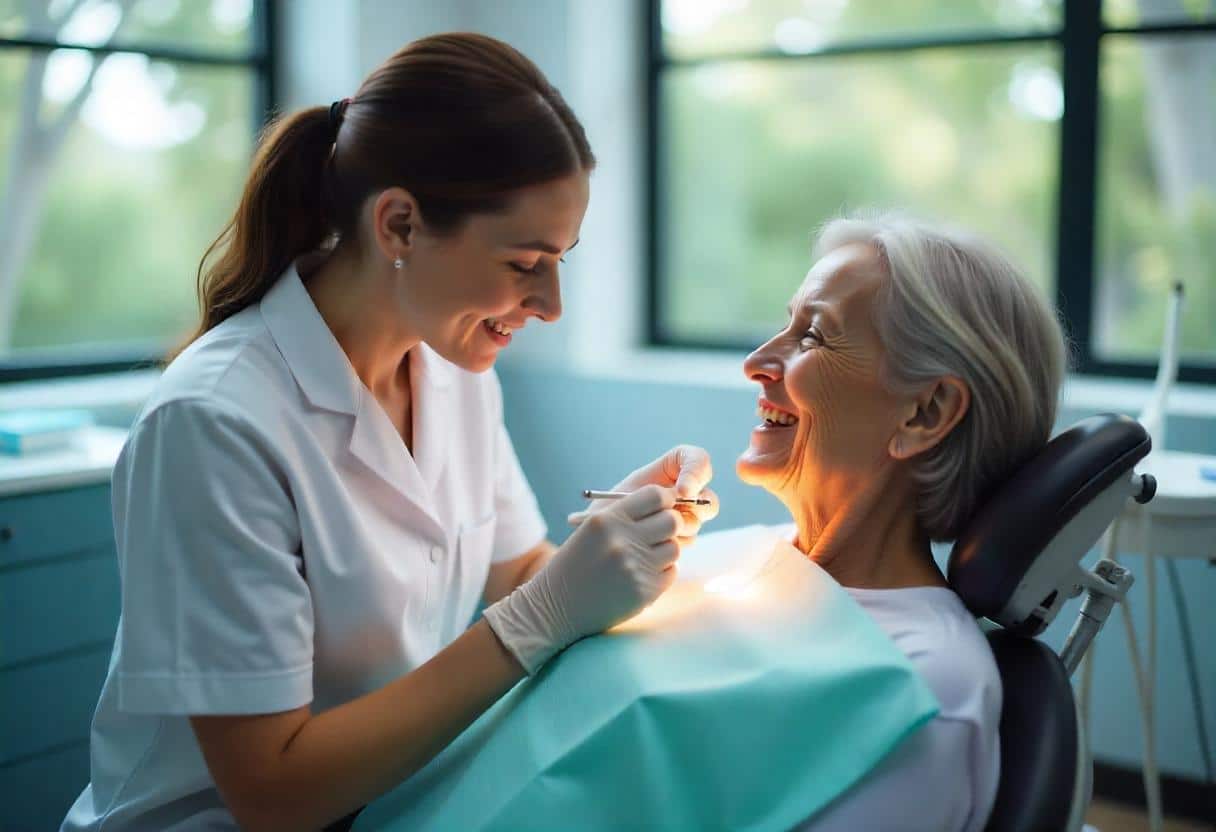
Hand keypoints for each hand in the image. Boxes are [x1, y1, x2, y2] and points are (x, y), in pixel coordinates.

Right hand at [484, 485, 682, 672]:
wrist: (555, 607)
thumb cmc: (575, 564)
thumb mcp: (591, 530)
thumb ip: (624, 515)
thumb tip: (667, 502)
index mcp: (607, 520)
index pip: (655, 495)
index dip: (665, 499)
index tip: (663, 507)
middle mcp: (622, 540)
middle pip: (672, 521)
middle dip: (670, 525)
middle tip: (659, 533)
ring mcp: (634, 567)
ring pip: (674, 547)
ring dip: (665, 551)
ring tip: (645, 558)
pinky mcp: (644, 591)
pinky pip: (670, 572)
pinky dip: (661, 573)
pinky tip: (641, 575)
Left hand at [586, 445, 718, 547]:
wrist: (601, 539)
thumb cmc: (606, 511)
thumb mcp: (618, 495)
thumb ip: (639, 496)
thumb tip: (672, 500)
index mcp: (670, 469)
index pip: (697, 459)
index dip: (696, 471)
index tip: (682, 491)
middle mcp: (682, 491)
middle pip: (707, 495)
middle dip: (695, 507)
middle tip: (675, 518)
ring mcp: (685, 515)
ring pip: (697, 520)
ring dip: (676, 528)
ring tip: (646, 531)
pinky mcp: (682, 537)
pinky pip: (688, 540)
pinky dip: (671, 543)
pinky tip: (650, 544)